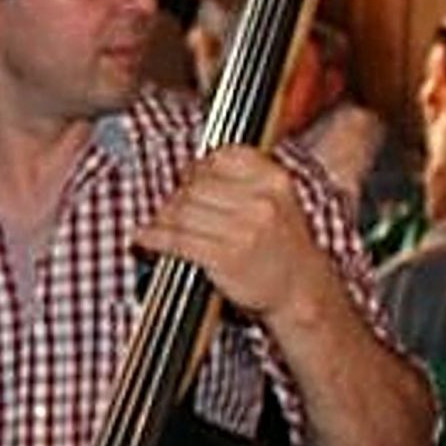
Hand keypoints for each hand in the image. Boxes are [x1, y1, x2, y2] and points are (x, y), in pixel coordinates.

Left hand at [132, 145, 342, 329]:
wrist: (300, 288)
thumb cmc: (281, 245)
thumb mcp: (278, 200)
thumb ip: (243, 181)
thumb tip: (190, 171)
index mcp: (274, 180)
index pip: (222, 157)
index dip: (197, 168)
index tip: (187, 178)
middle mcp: (261, 202)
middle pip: (196, 186)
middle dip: (176, 197)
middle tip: (169, 209)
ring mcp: (244, 230)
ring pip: (182, 212)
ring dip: (161, 219)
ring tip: (157, 226)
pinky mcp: (225, 257)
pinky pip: (177, 240)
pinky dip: (154, 239)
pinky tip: (146, 240)